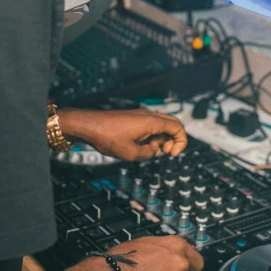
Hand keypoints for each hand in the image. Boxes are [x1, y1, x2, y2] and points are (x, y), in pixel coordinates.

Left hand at [59, 108, 186, 160]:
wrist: (89, 125)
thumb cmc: (107, 137)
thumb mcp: (131, 154)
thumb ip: (148, 154)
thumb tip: (154, 151)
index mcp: (151, 122)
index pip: (178, 127)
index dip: (181, 143)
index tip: (172, 154)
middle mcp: (148, 115)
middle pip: (172, 124)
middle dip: (173, 140)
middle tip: (165, 152)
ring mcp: (141, 116)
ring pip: (161, 126)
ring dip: (161, 139)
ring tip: (148, 150)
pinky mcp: (134, 119)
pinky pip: (150, 126)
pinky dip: (151, 136)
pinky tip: (139, 146)